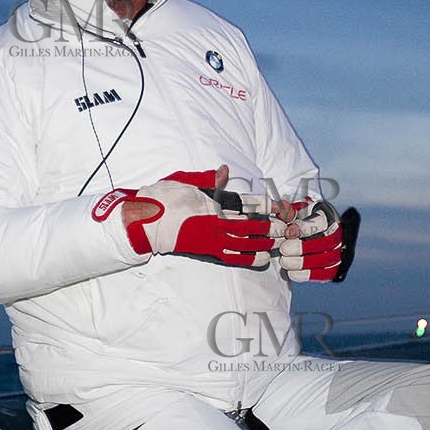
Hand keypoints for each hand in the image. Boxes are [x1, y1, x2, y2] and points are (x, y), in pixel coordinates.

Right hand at [94, 166, 275, 267]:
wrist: (142, 222)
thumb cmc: (162, 197)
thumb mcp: (184, 181)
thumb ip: (207, 179)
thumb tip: (224, 170)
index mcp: (211, 201)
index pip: (245, 203)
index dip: (265, 205)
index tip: (279, 207)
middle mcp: (214, 221)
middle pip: (250, 224)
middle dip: (270, 226)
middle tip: (286, 228)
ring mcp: (210, 238)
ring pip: (245, 242)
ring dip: (264, 243)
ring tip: (279, 243)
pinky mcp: (205, 251)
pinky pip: (232, 257)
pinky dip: (248, 258)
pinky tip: (262, 259)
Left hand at [273, 199, 352, 282]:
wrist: (317, 232)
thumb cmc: (304, 219)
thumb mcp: (296, 210)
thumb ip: (287, 211)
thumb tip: (274, 208)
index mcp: (329, 216)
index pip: (322, 222)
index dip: (305, 228)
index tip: (288, 232)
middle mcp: (338, 234)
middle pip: (326, 242)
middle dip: (303, 247)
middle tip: (284, 249)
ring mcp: (339, 251)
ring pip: (326, 259)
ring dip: (304, 263)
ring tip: (284, 262)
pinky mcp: (336, 267)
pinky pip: (326, 273)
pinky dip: (309, 275)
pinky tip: (292, 273)